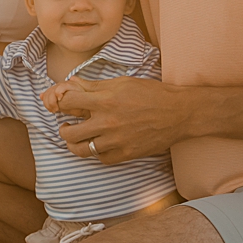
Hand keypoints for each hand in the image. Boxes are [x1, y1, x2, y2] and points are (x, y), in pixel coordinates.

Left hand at [52, 76, 189, 162]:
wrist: (180, 113)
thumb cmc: (152, 94)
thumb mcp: (122, 82)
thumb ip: (94, 86)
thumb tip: (71, 84)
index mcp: (104, 101)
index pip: (67, 103)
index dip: (61, 103)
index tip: (64, 105)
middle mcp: (107, 123)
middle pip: (68, 133)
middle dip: (64, 128)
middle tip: (69, 125)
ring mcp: (116, 141)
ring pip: (81, 150)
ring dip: (76, 143)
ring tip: (78, 137)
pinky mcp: (126, 154)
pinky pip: (101, 159)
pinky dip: (97, 153)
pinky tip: (99, 144)